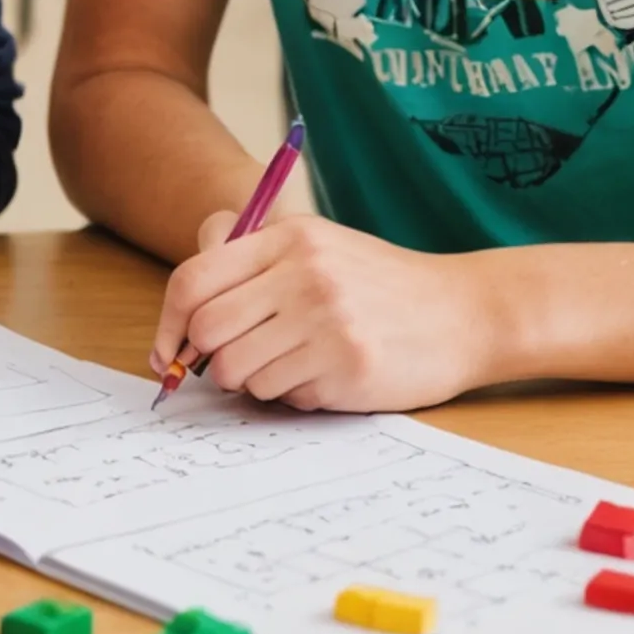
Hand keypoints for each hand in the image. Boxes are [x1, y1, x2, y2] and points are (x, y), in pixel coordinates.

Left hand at [151, 212, 495, 411]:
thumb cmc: (380, 284)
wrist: (466, 312)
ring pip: (239, 371)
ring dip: (251, 380)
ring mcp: (327, 321)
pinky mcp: (347, 366)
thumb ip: (249, 261)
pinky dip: (290, 394)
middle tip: (230, 364)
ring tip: (289, 365)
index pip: (193, 281)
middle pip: (207, 331)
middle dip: (207, 359)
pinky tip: (323, 375)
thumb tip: (181, 311)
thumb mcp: (317, 246)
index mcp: (288, 238)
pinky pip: (281, 395)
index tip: (167, 351)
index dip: (167, 323)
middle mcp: (305, 274)